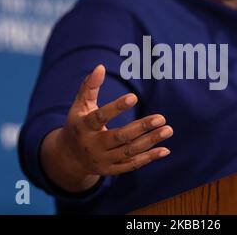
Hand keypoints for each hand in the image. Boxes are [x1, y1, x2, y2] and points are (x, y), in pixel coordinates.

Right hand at [41, 65, 172, 191]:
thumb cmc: (78, 124)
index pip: (100, 117)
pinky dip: (149, 158)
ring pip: (129, 151)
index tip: (134, 97)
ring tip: (168, 130)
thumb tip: (100, 66)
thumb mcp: (79, 106)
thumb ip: (89, 87)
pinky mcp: (111, 170)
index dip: (116, 107)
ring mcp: (103, 160)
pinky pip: (132, 164)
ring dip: (150, 141)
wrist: (69, 157)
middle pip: (119, 137)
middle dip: (141, 127)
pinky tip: (165, 149)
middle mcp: (93, 145)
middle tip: (161, 118)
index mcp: (83, 127)